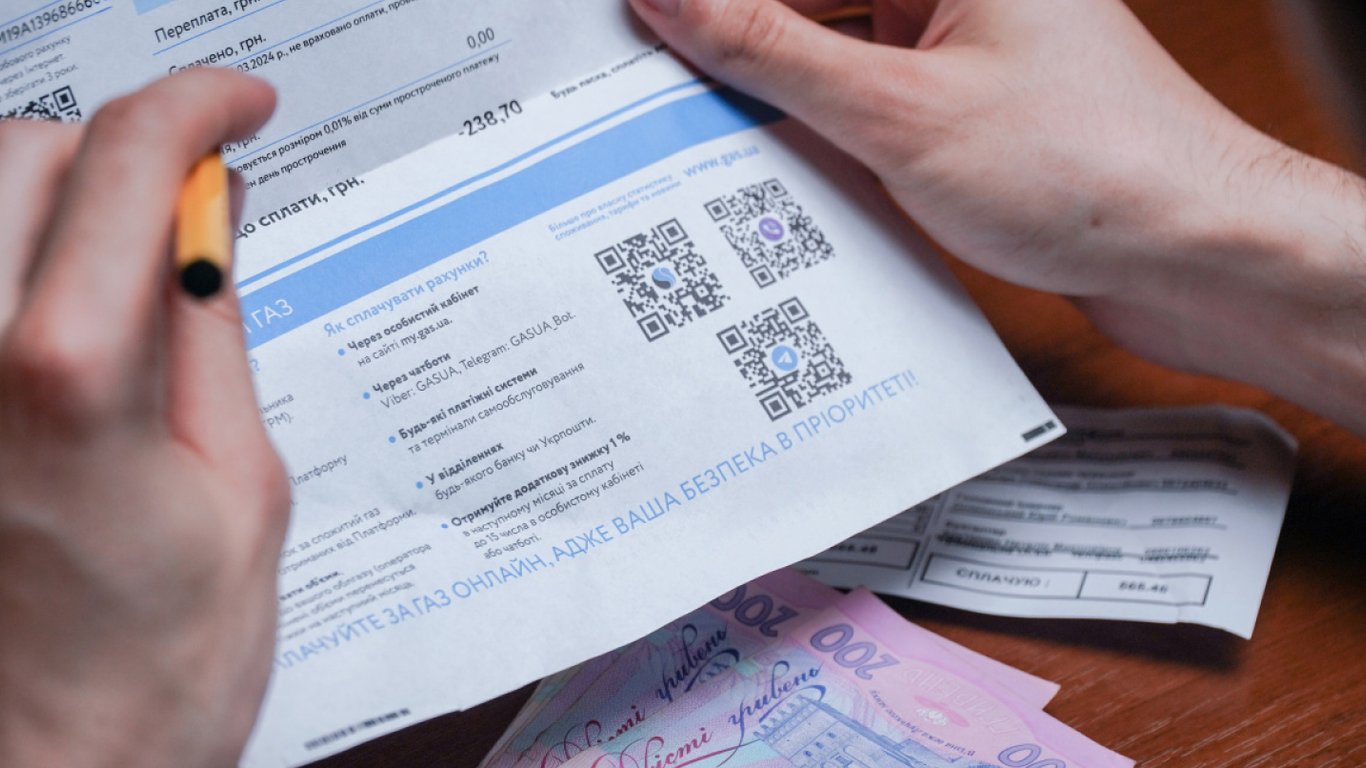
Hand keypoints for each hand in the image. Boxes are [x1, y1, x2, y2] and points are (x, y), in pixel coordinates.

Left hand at [0, 70, 286, 766]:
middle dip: (120, 151)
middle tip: (199, 206)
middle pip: (21, 151)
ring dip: (57, 200)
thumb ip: (216, 330)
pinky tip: (70, 316)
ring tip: (134, 268)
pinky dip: (17, 263)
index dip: (198, 106)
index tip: (242, 107)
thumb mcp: (244, 488)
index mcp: (65, 381)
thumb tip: (211, 217)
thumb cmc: (158, 669)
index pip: (125, 165)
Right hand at [628, 0, 1365, 434]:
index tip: (640, 20)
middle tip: (658, 86)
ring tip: (710, 135)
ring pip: (838, 54)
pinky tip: (783, 169)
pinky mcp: (971, 109)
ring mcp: (969, 47)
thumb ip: (772, 50)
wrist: (1198, 259)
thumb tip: (673, 0)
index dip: (714, 1)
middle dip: (742, 46)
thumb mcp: (896, 110)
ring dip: (780, 95)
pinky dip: (827, 133)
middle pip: (816, 3)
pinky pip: (872, 103)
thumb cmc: (1091, 168)